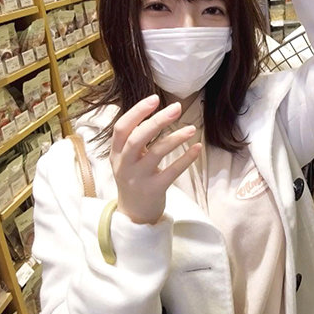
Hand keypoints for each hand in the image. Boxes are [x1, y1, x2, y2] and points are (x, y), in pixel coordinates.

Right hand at [110, 95, 201, 224]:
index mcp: (116, 152)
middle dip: (157, 121)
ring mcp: (138, 178)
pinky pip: (172, 171)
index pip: (121, 128)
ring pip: (157, 153)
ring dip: (176, 138)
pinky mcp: (154, 190)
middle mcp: (124, 164)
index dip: (136, 112)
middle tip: (177, 108)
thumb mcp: (126, 158)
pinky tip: (197, 148)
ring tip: (192, 128)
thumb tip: (156, 111)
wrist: (133, 214)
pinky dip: (186, 158)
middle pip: (138, 138)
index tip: (154, 99)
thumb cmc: (134, 177)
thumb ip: (135, 138)